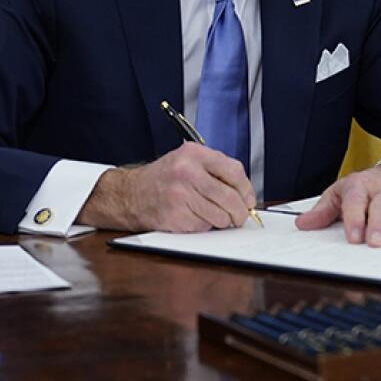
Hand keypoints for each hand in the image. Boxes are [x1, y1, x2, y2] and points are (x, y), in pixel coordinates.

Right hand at [78, 142, 255, 231]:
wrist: (131, 194)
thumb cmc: (164, 179)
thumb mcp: (187, 161)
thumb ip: (215, 170)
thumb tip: (245, 194)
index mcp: (194, 154)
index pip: (234, 171)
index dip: (246, 189)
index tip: (249, 199)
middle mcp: (187, 172)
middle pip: (230, 197)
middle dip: (240, 212)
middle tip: (240, 217)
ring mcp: (181, 195)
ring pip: (220, 216)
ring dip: (222, 221)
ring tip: (213, 216)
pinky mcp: (176, 215)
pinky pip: (204, 226)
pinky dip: (205, 226)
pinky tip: (194, 217)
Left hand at [294, 158, 380, 245]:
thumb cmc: (366, 187)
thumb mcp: (341, 193)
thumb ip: (323, 210)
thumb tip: (302, 224)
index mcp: (359, 185)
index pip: (355, 200)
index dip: (354, 219)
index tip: (353, 237)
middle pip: (380, 205)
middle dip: (378, 224)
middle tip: (374, 243)